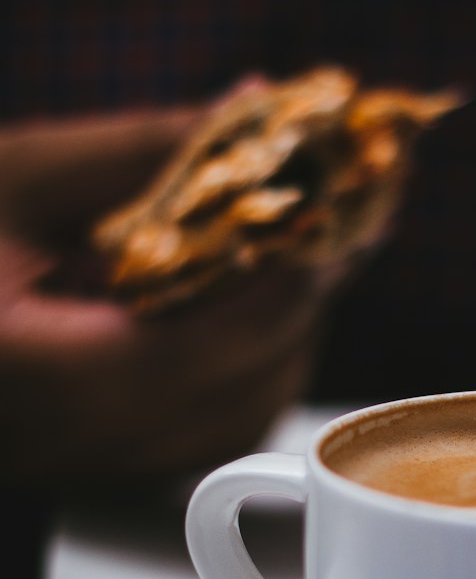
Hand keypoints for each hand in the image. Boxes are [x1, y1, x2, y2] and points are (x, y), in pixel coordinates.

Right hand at [0, 105, 345, 488]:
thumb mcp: (11, 176)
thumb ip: (135, 149)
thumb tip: (253, 107)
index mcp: (40, 374)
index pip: (206, 348)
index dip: (288, 286)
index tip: (338, 220)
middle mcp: (69, 442)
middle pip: (242, 391)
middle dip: (305, 306)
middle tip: (340, 225)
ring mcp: (87, 469)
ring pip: (237, 424)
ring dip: (285, 342)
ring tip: (300, 259)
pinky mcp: (96, 471)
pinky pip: (207, 439)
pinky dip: (249, 375)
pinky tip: (249, 314)